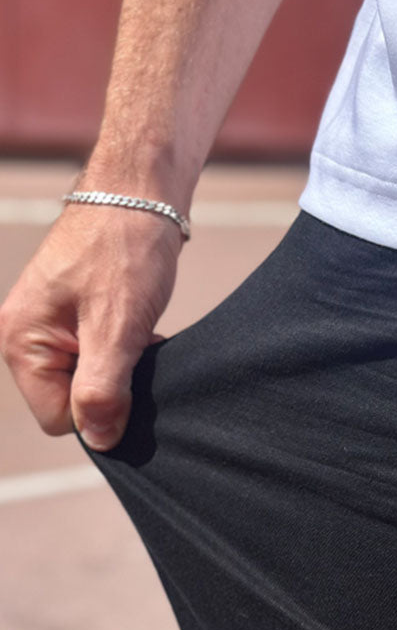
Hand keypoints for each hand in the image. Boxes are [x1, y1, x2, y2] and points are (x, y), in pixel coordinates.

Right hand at [0, 203, 181, 450]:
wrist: (142, 189)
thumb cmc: (126, 249)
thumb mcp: (118, 328)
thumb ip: (102, 389)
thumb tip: (98, 440)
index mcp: (21, 340)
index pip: (57, 419)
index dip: (99, 411)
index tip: (128, 377)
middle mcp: (25, 334)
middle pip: (70, 401)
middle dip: (110, 388)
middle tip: (138, 350)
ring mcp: (49, 324)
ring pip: (89, 380)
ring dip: (121, 369)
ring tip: (141, 334)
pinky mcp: (74, 315)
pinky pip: (98, 357)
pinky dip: (125, 351)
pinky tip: (143, 329)